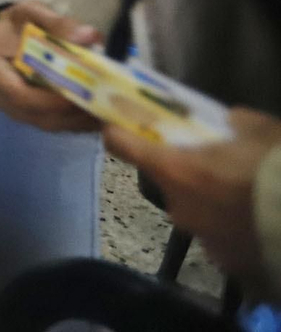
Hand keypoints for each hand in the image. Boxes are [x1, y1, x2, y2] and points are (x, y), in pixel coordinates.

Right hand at [0, 0, 102, 132]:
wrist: (11, 36)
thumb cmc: (18, 24)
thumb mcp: (33, 13)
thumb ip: (58, 23)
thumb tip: (88, 36)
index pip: (18, 93)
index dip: (51, 99)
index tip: (80, 91)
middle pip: (36, 113)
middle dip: (70, 110)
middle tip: (103, 100)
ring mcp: (13, 109)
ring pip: (49, 123)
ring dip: (79, 118)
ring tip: (107, 105)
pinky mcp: (30, 116)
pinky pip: (57, 125)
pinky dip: (79, 122)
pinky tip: (100, 111)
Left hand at [107, 108, 280, 287]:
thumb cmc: (275, 169)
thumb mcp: (257, 129)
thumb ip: (232, 123)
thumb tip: (227, 121)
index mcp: (174, 169)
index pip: (120, 144)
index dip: (118, 131)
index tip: (119, 124)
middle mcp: (177, 205)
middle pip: (166, 180)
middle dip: (186, 171)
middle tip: (217, 164)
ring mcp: (200, 237)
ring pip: (195, 210)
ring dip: (211, 201)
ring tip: (245, 195)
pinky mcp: (226, 262)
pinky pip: (220, 237)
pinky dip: (231, 228)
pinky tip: (256, 219)